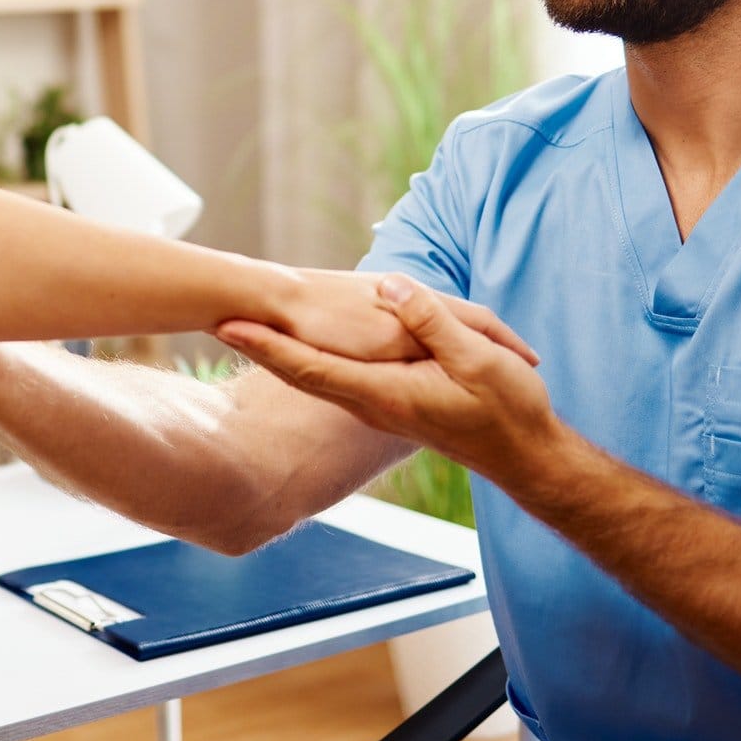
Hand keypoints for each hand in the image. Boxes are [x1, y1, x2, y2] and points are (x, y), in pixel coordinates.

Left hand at [218, 273, 553, 481]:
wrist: (525, 454)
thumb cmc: (508, 410)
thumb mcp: (477, 358)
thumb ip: (431, 321)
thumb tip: (388, 285)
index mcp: (385, 393)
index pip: (311, 367)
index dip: (268, 345)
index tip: (229, 325)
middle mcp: (371, 402)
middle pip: (300, 372)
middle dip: (257, 346)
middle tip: (215, 320)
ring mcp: (378, 404)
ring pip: (315, 377)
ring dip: (276, 353)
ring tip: (241, 328)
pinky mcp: (389, 400)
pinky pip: (335, 378)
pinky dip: (306, 361)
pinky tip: (294, 349)